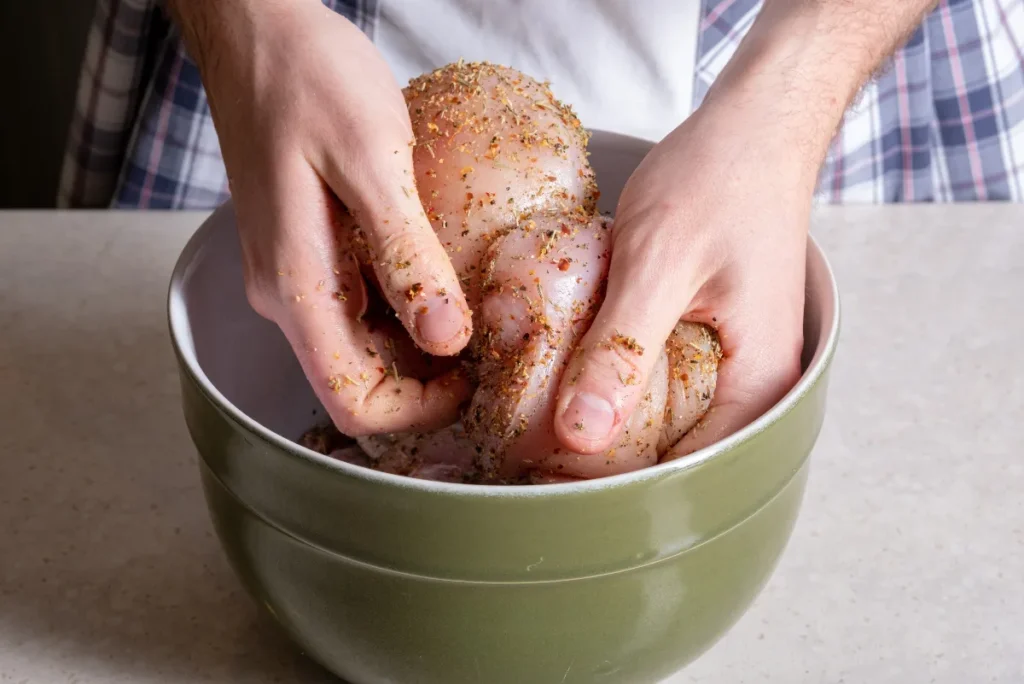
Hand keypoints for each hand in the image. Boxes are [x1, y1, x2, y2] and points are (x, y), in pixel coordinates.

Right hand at [173, 0, 472, 434]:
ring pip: (360, 346)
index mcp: (294, 285)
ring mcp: (291, 273)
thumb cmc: (308, 79)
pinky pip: (357, 305)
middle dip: (426, 380)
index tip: (473, 382)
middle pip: (357, 380)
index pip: (351, 401)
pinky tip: (440, 272)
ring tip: (476, 306)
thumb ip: (406, 255)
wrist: (257, 31)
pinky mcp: (305, 249)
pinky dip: (403, 306)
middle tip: (490, 343)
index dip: (417, 410)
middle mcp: (285, 294)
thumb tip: (446, 339)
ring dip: (418, 344)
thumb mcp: (371, 160)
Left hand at [552, 85, 816, 457]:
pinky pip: (669, 388)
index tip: (540, 483)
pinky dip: (621, 388)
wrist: (755, 130)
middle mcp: (755, 389)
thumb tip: (581, 437)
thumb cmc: (720, 181)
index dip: (611, 490)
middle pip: (676, 460)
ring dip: (609, 428)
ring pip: (668, 427)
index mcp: (757, 385)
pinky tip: (576, 379)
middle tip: (527, 458)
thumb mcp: (658, 262)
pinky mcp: (714, 342)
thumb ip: (622, 349)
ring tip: (540, 426)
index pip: (683, 475)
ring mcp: (737, 366)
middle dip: (604, 466)